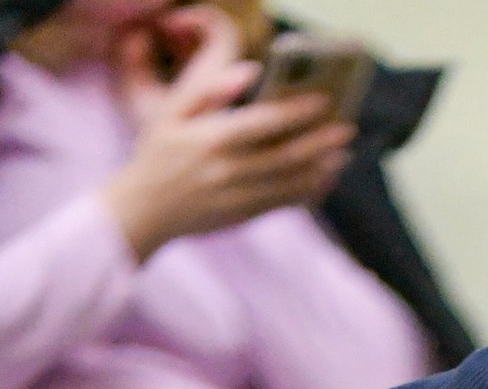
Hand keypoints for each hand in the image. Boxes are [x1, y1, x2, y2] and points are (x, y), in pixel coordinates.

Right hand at [103, 11, 353, 259]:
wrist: (142, 213)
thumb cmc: (155, 154)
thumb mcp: (171, 112)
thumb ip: (208, 88)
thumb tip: (249, 72)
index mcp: (212, 138)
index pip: (264, 122)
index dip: (297, 112)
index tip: (323, 101)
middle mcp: (229, 170)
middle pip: (286, 156)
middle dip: (320, 143)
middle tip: (346, 130)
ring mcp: (238, 197)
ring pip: (289, 184)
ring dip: (320, 170)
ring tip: (343, 156)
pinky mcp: (242, 216)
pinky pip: (282, 205)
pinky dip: (306, 193)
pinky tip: (323, 181)